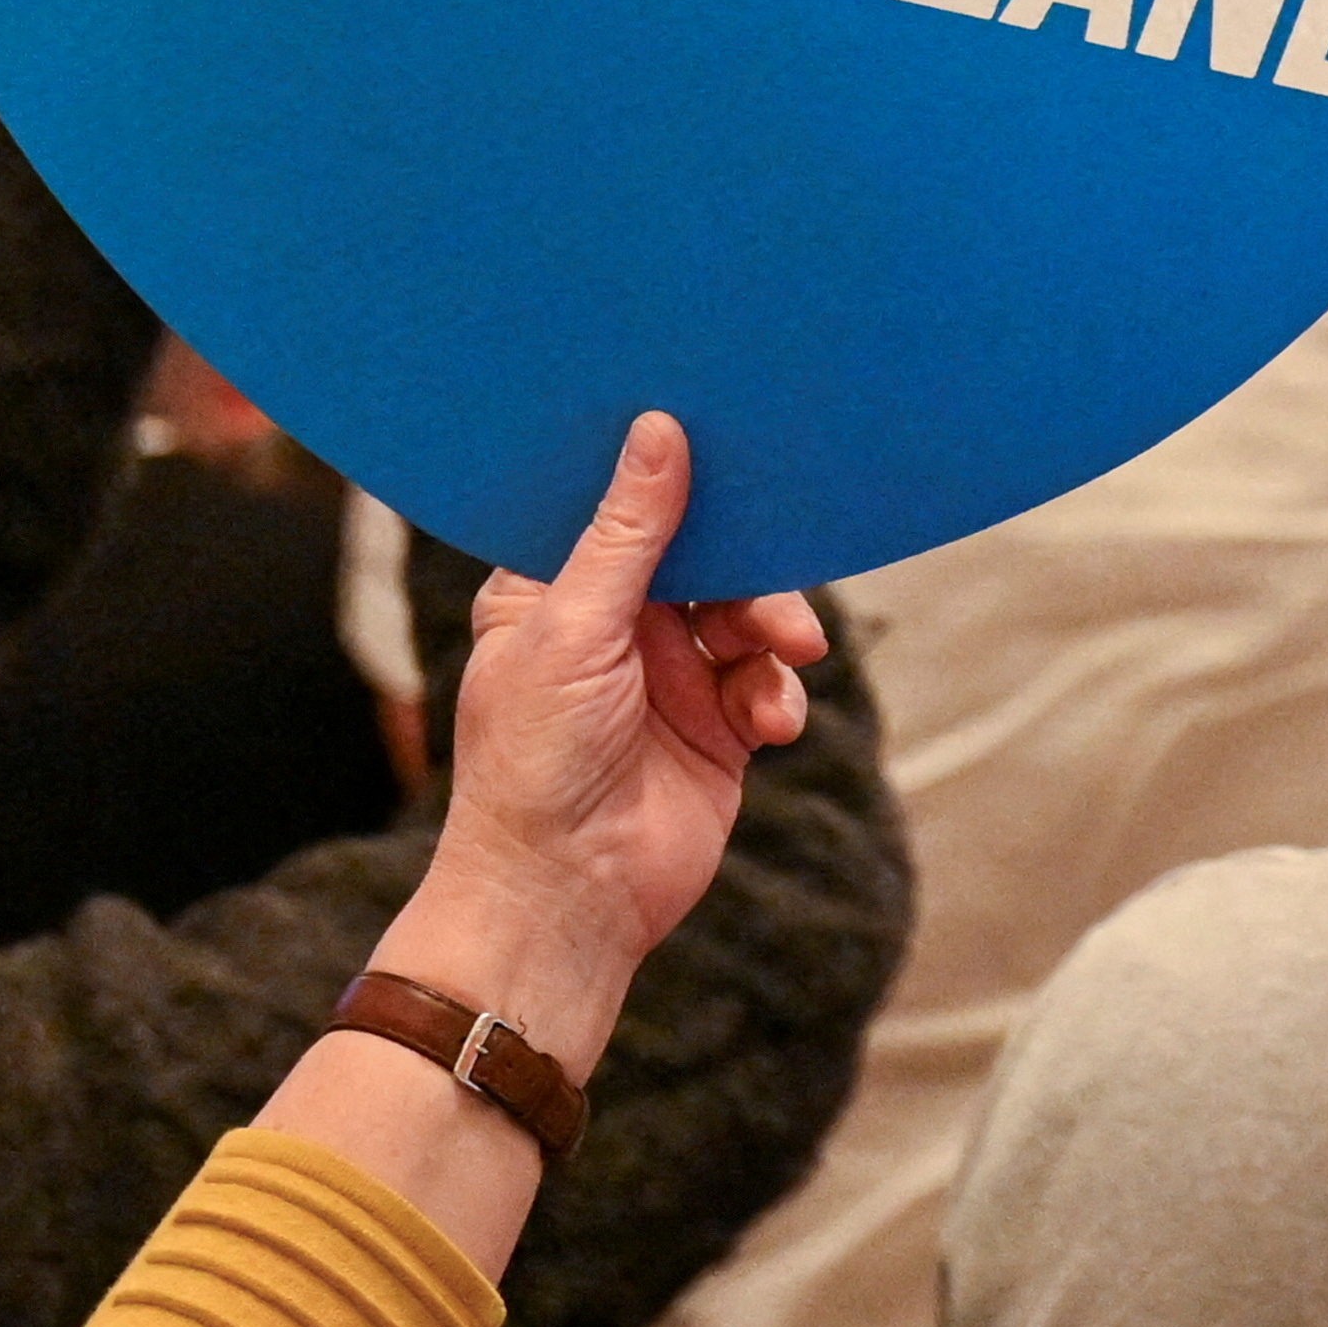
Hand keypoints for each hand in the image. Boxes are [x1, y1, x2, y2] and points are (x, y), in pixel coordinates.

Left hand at [381, 412, 820, 1067]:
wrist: (567, 896)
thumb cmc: (536, 761)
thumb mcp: (576, 628)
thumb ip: (628, 533)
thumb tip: (658, 429)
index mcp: (551, 586)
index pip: (614, 505)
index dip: (663, 474)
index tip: (719, 435)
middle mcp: (611, 622)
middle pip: (698, 553)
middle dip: (744, 557)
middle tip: (778, 565)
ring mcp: (666, 675)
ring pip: (744, 612)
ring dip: (773, 624)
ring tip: (791, 649)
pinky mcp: (715, 728)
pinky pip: (766, 682)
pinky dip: (779, 692)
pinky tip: (770, 720)